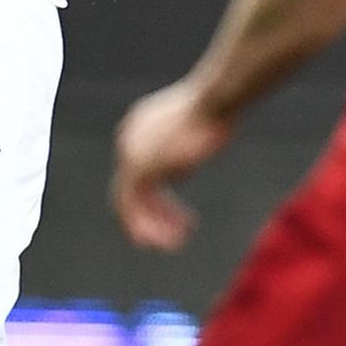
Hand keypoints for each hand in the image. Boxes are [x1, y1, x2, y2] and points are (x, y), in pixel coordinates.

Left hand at [111, 78, 232, 252]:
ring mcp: (130, 152)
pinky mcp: (138, 166)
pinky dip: (148, 225)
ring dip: (150, 226)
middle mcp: (128, 139)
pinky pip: (133, 204)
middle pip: (133, 187)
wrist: (216, 100)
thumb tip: (180, 172)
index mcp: (138, 128)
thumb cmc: (217, 108)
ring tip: (172, 245)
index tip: (180, 217)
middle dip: (152, 215)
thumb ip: (181, 150)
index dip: (159, 198)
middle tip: (171, 238)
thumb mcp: (196, 130)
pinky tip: (169, 239)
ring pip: (130, 201)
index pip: (140, 171)